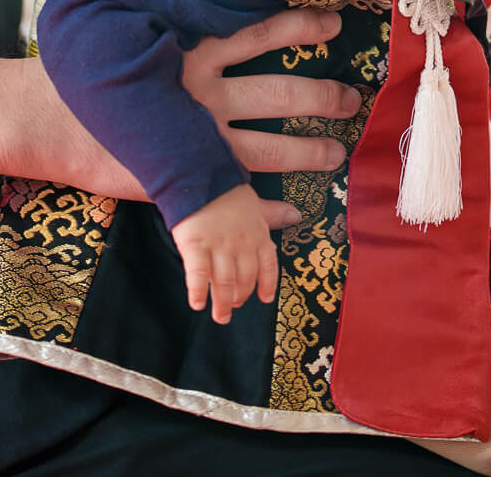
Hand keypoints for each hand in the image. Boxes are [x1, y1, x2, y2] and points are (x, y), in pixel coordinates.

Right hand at [0, 7, 355, 226]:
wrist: (43, 119)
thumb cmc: (91, 66)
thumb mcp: (135, 28)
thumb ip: (177, 12)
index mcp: (191, 51)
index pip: (261, 31)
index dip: (302, 24)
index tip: (334, 22)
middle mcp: (202, 93)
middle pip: (280, 93)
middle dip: (323, 97)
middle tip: (352, 100)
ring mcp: (194, 138)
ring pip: (269, 147)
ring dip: (309, 153)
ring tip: (336, 155)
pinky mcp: (180, 176)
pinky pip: (236, 197)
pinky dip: (268, 211)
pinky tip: (293, 215)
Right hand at [170, 183, 278, 323]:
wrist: (201, 174)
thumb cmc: (227, 188)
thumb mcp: (255, 201)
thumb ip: (273, 213)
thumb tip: (295, 216)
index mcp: (257, 232)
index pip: (267, 264)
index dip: (267, 283)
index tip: (265, 298)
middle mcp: (241, 243)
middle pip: (244, 277)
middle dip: (241, 296)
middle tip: (235, 309)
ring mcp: (218, 245)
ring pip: (224, 281)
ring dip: (223, 302)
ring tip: (220, 316)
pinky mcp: (195, 245)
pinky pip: (198, 274)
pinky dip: (198, 291)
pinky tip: (197, 304)